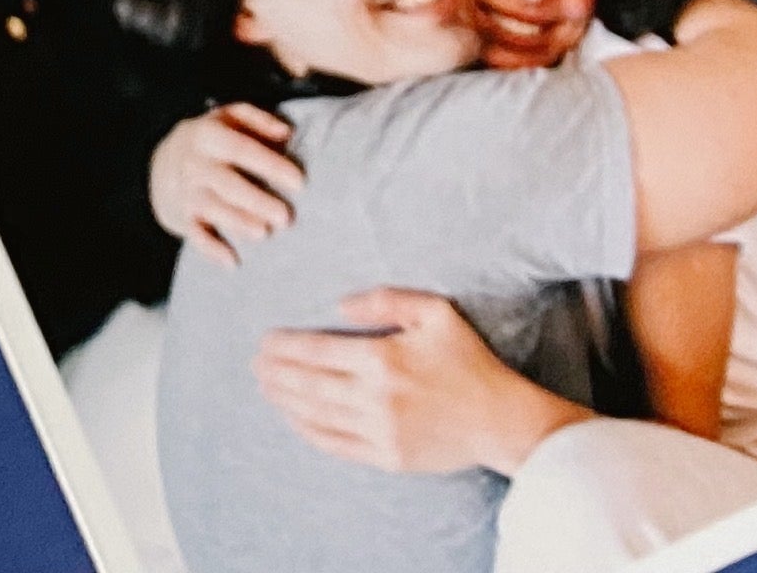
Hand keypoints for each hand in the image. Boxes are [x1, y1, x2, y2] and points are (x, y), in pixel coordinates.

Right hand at [149, 100, 301, 263]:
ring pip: (211, 208)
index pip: (240, 148)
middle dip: (255, 200)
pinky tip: (233, 261)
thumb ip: (258, 120)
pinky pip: (195, 235)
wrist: (162, 165)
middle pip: (225, 182)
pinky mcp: (181, 217)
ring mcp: (185, 192)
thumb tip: (287, 133)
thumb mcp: (227, 118)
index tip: (299, 182)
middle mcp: (193, 163)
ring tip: (263, 234)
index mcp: (206, 135)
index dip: (269, 164)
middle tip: (285, 217)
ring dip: (236, 222)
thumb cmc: (210, 141)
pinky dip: (211, 250)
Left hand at [256, 289, 589, 478]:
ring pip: (317, 415)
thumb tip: (339, 306)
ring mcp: (380, 431)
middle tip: (254, 364)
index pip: (317, 351)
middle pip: (308, 383)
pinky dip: (309, 432)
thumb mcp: (435, 313)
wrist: (502, 421)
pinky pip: (336, 444)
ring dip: (285, 401)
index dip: (285, 346)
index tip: (264, 341)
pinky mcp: (387, 457)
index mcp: (383, 358)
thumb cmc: (469, 362)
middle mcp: (375, 397)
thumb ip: (386, 300)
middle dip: (276, 373)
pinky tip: (295, 420)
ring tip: (266, 388)